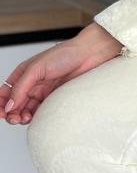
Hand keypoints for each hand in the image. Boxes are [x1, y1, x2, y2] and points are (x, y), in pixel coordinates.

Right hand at [2, 23, 123, 123]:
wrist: (90, 54)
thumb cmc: (65, 54)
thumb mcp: (37, 68)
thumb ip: (21, 87)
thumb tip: (9, 105)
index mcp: (23, 74)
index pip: (5, 92)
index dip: (1, 104)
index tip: (1, 112)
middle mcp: (32, 84)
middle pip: (14, 104)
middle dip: (10, 113)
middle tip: (14, 118)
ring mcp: (44, 93)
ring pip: (27, 110)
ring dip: (21, 117)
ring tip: (24, 119)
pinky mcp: (56, 99)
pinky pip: (42, 112)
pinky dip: (36, 118)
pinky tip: (34, 119)